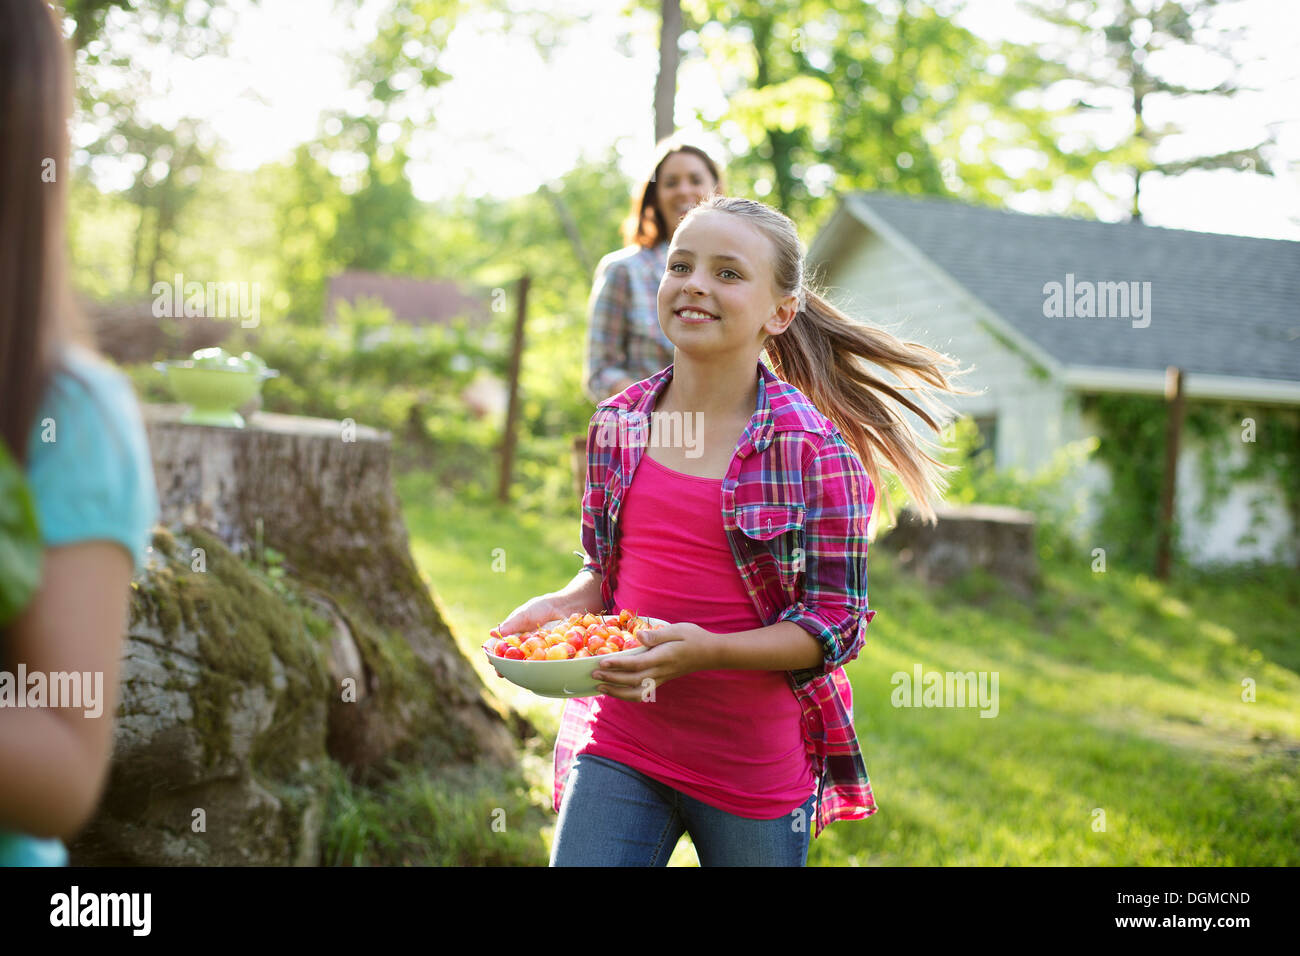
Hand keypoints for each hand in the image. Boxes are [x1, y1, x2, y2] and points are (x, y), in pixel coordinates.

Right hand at [489, 594, 570, 678]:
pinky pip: (541, 662)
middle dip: (504, 668)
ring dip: (519, 670)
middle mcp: (522, 647)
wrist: (561, 607)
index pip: (500, 649)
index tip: (491, 661)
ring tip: (515, 674)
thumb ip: (510, 625)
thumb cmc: (538, 609)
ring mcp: (535, 652)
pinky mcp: (548, 654)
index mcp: (513, 637)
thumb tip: (491, 633)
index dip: (494, 656)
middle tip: (501, 673)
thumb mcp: (523, 615)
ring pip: (525, 664)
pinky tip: (535, 670)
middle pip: (510, 661)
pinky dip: (538, 666)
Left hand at [591, 621, 715, 701]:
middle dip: (611, 679)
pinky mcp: (662, 681)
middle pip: (632, 680)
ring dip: (617, 692)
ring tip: (600, 688)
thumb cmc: (694, 637)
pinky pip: (642, 693)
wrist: (711, 654)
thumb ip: (657, 634)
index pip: (636, 664)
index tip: (601, 662)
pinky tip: (616, 691)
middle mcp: (660, 671)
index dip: (617, 665)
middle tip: (593, 675)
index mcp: (663, 657)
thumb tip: (638, 636)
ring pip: (636, 692)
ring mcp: (661, 678)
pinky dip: (627, 695)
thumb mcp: (677, 629)